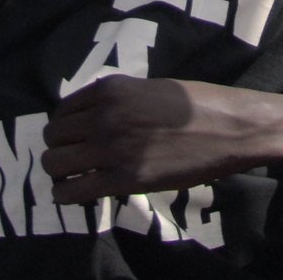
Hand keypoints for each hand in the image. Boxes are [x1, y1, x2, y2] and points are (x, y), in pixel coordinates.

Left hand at [41, 76, 266, 202]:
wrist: (229, 128)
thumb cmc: (196, 105)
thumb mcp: (148, 88)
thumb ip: (117, 101)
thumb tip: (91, 120)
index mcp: (110, 89)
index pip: (62, 111)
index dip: (66, 128)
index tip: (76, 139)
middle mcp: (104, 115)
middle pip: (53, 137)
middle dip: (60, 149)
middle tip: (77, 159)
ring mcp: (112, 147)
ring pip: (55, 163)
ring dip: (60, 172)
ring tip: (76, 177)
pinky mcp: (124, 178)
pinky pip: (72, 191)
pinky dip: (66, 195)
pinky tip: (77, 194)